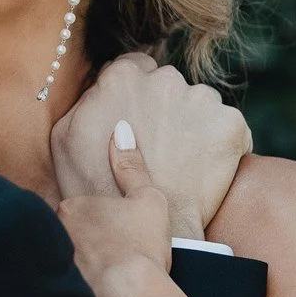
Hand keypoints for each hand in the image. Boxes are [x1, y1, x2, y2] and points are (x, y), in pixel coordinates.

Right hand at [51, 54, 250, 239]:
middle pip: (167, 84)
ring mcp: (202, 99)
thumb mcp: (65, 137)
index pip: (135, 68)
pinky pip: (226, 128)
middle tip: (154, 145)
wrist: (145, 228)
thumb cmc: (97, 187)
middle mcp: (165, 78)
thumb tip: (102, 86)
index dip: (134, 96)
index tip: (135, 119)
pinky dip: (218, 145)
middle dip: (163, 107)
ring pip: (198, 104)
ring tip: (178, 161)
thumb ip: (85, 101)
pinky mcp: (230, 123)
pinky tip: (201, 169)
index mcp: (123, 75)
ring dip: (191, 124)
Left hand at [57, 120, 172, 296]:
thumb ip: (132, 166)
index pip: (72, 213)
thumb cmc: (142, 246)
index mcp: (70, 208)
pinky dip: (63, 294)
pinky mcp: (49, 293)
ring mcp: (47, 263)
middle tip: (102, 264)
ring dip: (66, 268)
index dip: (91, 228)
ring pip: (52, 261)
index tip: (107, 242)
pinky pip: (52, 290)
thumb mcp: (148, 200)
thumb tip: (120, 130)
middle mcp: (51, 233)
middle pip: (57, 236)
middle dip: (74, 247)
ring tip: (94, 284)